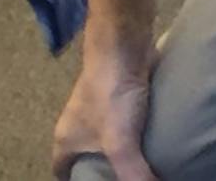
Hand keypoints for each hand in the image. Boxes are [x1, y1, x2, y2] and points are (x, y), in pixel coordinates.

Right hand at [53, 48, 157, 179]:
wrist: (123, 46)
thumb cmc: (110, 95)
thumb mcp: (120, 144)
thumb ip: (134, 176)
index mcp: (66, 139)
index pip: (61, 171)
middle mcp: (78, 127)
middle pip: (84, 159)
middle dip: (101, 175)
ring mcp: (99, 113)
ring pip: (105, 145)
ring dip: (121, 159)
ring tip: (142, 169)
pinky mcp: (120, 102)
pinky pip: (125, 131)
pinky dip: (136, 143)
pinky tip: (154, 150)